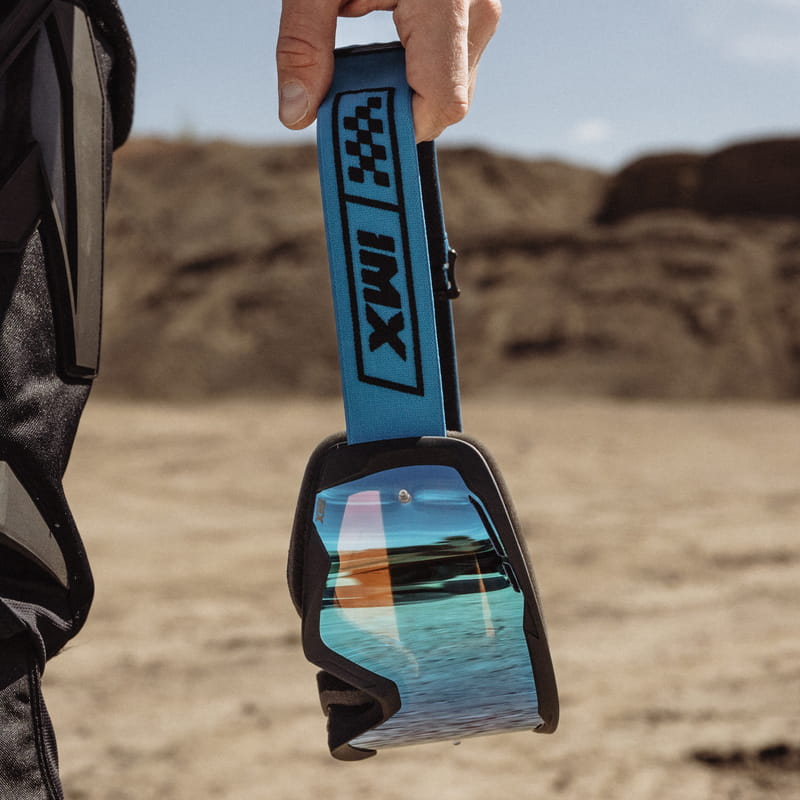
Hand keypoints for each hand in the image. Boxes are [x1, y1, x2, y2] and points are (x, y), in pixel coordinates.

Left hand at [276, 0, 500, 141]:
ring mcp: (483, 9)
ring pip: (452, 84)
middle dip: (396, 106)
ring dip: (404, 83)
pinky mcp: (476, 8)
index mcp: (445, 0)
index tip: (355, 124)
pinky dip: (414, 64)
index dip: (399, 126)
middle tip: (348, 84)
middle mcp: (478, 10)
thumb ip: (303, 44)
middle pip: (448, 101)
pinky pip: (452, 60)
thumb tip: (296, 114)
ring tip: (365, 43)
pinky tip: (384, 33)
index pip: (442, 102)